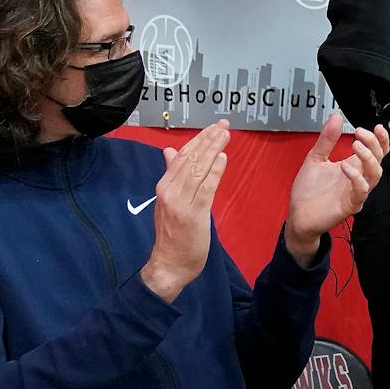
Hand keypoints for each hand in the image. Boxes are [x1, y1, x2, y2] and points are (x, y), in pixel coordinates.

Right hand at [140, 120, 230, 302]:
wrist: (168, 264)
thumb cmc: (172, 233)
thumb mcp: (169, 200)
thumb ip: (172, 175)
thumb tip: (170, 150)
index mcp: (164, 186)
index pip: (182, 156)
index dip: (198, 139)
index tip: (213, 127)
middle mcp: (170, 191)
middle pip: (191, 159)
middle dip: (208, 139)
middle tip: (223, 124)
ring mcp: (181, 202)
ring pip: (198, 169)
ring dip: (213, 149)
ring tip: (225, 134)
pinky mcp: (193, 214)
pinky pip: (206, 188)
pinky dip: (214, 171)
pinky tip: (222, 158)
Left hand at [284, 113, 389, 265]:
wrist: (298, 215)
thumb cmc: (309, 190)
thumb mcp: (316, 158)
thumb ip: (327, 139)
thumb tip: (336, 117)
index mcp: (353, 166)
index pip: (377, 152)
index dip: (381, 139)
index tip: (376, 127)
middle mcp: (358, 178)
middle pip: (378, 159)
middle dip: (374, 143)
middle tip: (360, 133)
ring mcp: (355, 192)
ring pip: (375, 174)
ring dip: (368, 158)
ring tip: (355, 145)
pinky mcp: (350, 205)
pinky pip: (361, 191)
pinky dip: (356, 177)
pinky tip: (345, 167)